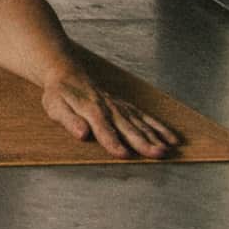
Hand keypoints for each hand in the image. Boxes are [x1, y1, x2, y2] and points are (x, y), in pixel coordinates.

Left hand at [38, 74, 180, 159]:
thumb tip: (82, 134)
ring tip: (166, 150)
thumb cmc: (60, 94)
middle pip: (128, 128)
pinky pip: (146, 118)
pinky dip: (160, 128)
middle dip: (143, 142)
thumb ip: (69, 120)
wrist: (69, 74)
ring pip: (140, 124)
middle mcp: (110, 109)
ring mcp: (121, 108)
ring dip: (155, 137)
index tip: (124, 154)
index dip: (113, 142)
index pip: (103, 129)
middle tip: (157, 154)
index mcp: (90, 110)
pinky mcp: (128, 108)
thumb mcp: (56, 106)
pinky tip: (172, 139)